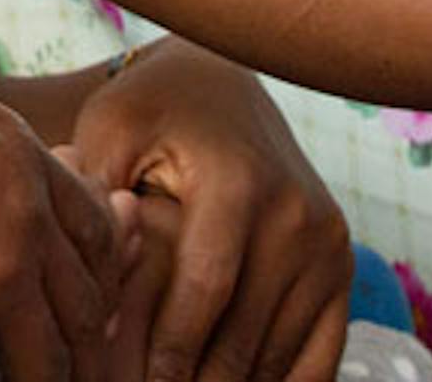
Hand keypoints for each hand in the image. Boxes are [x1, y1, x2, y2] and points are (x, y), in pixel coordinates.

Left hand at [73, 41, 350, 381]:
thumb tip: (91, 295)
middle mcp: (295, 213)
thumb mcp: (109, 135)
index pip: (206, 290)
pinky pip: (321, 350)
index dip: (169, 351)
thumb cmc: (147, 113)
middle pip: (245, 333)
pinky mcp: (340, 261)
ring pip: (280, 350)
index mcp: (239, 182)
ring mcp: (326, 240)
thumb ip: (97, 205)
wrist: (217, 81)